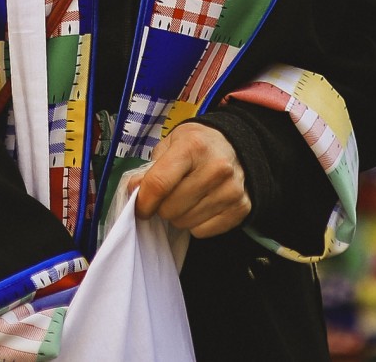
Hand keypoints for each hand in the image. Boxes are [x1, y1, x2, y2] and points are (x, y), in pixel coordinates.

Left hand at [134, 123, 251, 237]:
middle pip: (171, 208)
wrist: (237, 147)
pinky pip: (203, 231)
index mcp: (193, 147)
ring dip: (178, 216)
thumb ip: (151, 168)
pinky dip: (195, 224)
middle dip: (161, 207)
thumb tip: (134, 190)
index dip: (143, 201)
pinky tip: (200, 206)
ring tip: (185, 199)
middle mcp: (216, 168)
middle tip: (167, 196)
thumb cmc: (198, 145)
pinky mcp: (241, 208)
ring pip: (185, 223)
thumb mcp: (171, 144)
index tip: (139, 207)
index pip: (159, 183)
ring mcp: (231, 190)